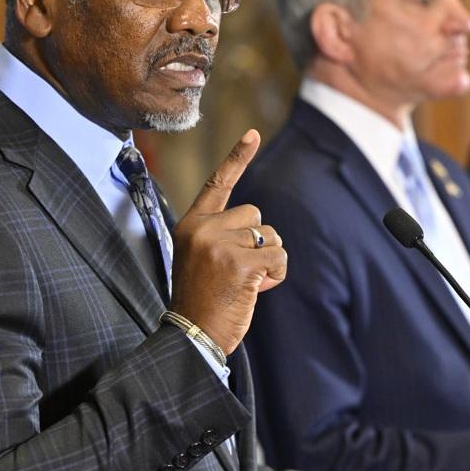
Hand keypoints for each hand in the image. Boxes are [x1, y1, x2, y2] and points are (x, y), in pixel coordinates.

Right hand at [168, 129, 286, 351]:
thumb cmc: (202, 303)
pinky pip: (279, 258)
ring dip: (267, 262)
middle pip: (256, 216)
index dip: (237, 158)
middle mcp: (203, 228)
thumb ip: (224, 238)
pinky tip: (254, 290)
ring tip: (243, 284)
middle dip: (257, 244)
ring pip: (271, 238)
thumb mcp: (202, 260)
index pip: (217, 184)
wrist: (191, 337)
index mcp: (190, 225)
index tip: (254, 133)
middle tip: (236, 274)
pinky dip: (275, 276)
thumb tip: (262, 235)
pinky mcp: (240, 262)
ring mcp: (220, 243)